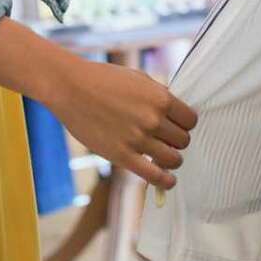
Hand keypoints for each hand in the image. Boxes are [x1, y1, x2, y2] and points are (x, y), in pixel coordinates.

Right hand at [43, 57, 196, 190]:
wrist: (70, 88)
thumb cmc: (103, 80)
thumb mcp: (139, 79)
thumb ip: (159, 96)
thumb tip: (175, 114)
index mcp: (160, 98)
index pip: (190, 120)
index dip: (185, 124)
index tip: (177, 126)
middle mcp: (153, 120)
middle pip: (183, 140)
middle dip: (176, 141)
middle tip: (165, 139)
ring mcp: (138, 139)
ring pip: (173, 159)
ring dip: (171, 159)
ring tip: (163, 156)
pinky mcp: (122, 156)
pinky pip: (154, 175)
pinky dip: (165, 181)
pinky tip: (168, 180)